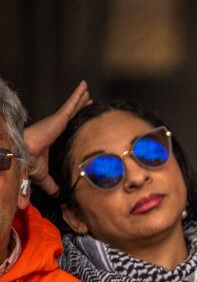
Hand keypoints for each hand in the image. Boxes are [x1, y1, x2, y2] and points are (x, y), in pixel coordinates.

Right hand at [25, 80, 90, 194]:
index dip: (73, 122)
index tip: (81, 117)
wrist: (22, 154)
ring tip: (88, 91)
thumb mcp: (43, 175)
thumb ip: (51, 184)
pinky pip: (71, 104)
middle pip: (71, 115)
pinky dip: (78, 94)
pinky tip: (85, 86)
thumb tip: (57, 195)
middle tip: (88, 100)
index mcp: (53, 138)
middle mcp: (56, 128)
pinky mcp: (58, 117)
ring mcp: (57, 121)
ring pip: (72, 107)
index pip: (66, 128)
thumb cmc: (29, 162)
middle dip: (79, 107)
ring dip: (80, 99)